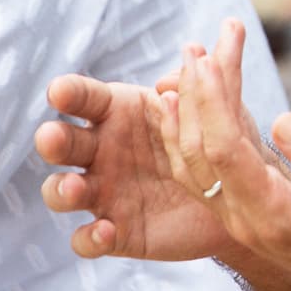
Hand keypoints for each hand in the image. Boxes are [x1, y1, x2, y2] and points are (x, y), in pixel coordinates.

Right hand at [35, 55, 238, 262]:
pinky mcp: (117, 231)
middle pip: (62, 143)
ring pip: (62, 191)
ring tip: (76, 188)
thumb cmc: (215, 139)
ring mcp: (104, 192)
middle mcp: (100, 152)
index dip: (69, 93)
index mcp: (117, 114)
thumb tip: (199, 52)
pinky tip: (105, 231)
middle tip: (55, 138)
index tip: (60, 92)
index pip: (84, 98)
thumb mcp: (221, 105)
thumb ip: (217, 72)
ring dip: (61, 189)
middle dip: (53, 140)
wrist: (237, 195)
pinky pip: (88, 239)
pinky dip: (89, 237)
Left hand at [162, 18, 290, 290]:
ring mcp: (239, 220)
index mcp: (272, 215)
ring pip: (194, 163)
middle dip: (193, 98)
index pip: (226, 151)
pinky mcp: (243, 214)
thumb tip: (282, 119)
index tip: (206, 60)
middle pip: (200, 152)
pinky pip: (202, 172)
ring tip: (184, 67)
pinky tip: (185, 111)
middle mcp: (244, 220)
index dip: (212, 104)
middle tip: (192, 49)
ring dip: (185, 114)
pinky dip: (188, 136)